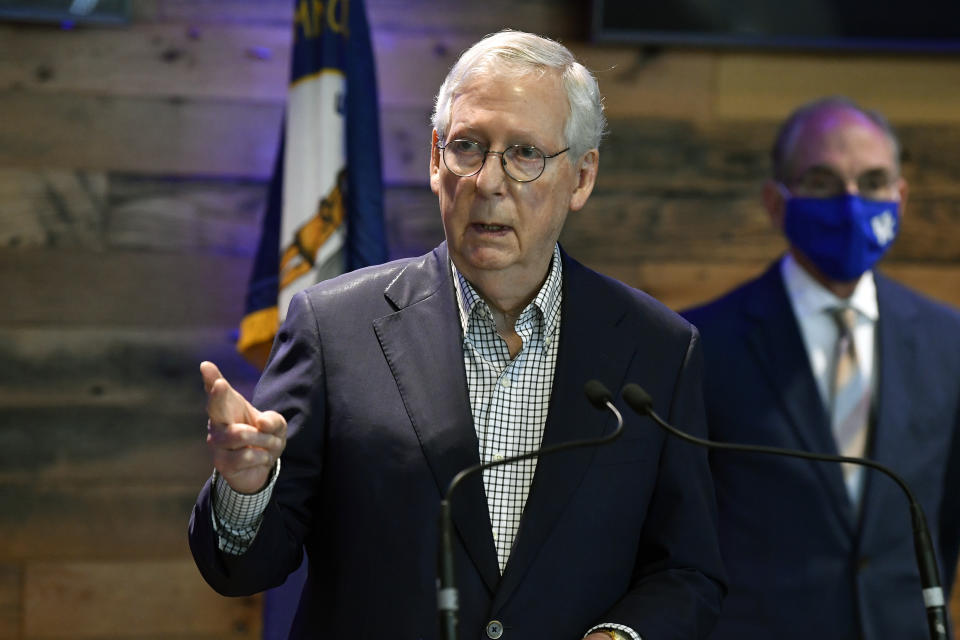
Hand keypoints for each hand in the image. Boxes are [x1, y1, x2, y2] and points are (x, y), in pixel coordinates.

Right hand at [201, 361, 286, 493]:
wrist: (261, 467)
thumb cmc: (264, 438)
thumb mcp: (277, 426)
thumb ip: (273, 420)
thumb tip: (260, 424)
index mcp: (229, 406)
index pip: (217, 389)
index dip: (211, 378)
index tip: (206, 366)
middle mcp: (218, 422)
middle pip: (214, 407)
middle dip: (217, 395)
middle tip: (220, 384)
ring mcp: (217, 442)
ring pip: (243, 435)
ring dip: (265, 440)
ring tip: (270, 444)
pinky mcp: (221, 462)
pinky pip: (247, 456)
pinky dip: (262, 457)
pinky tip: (260, 459)